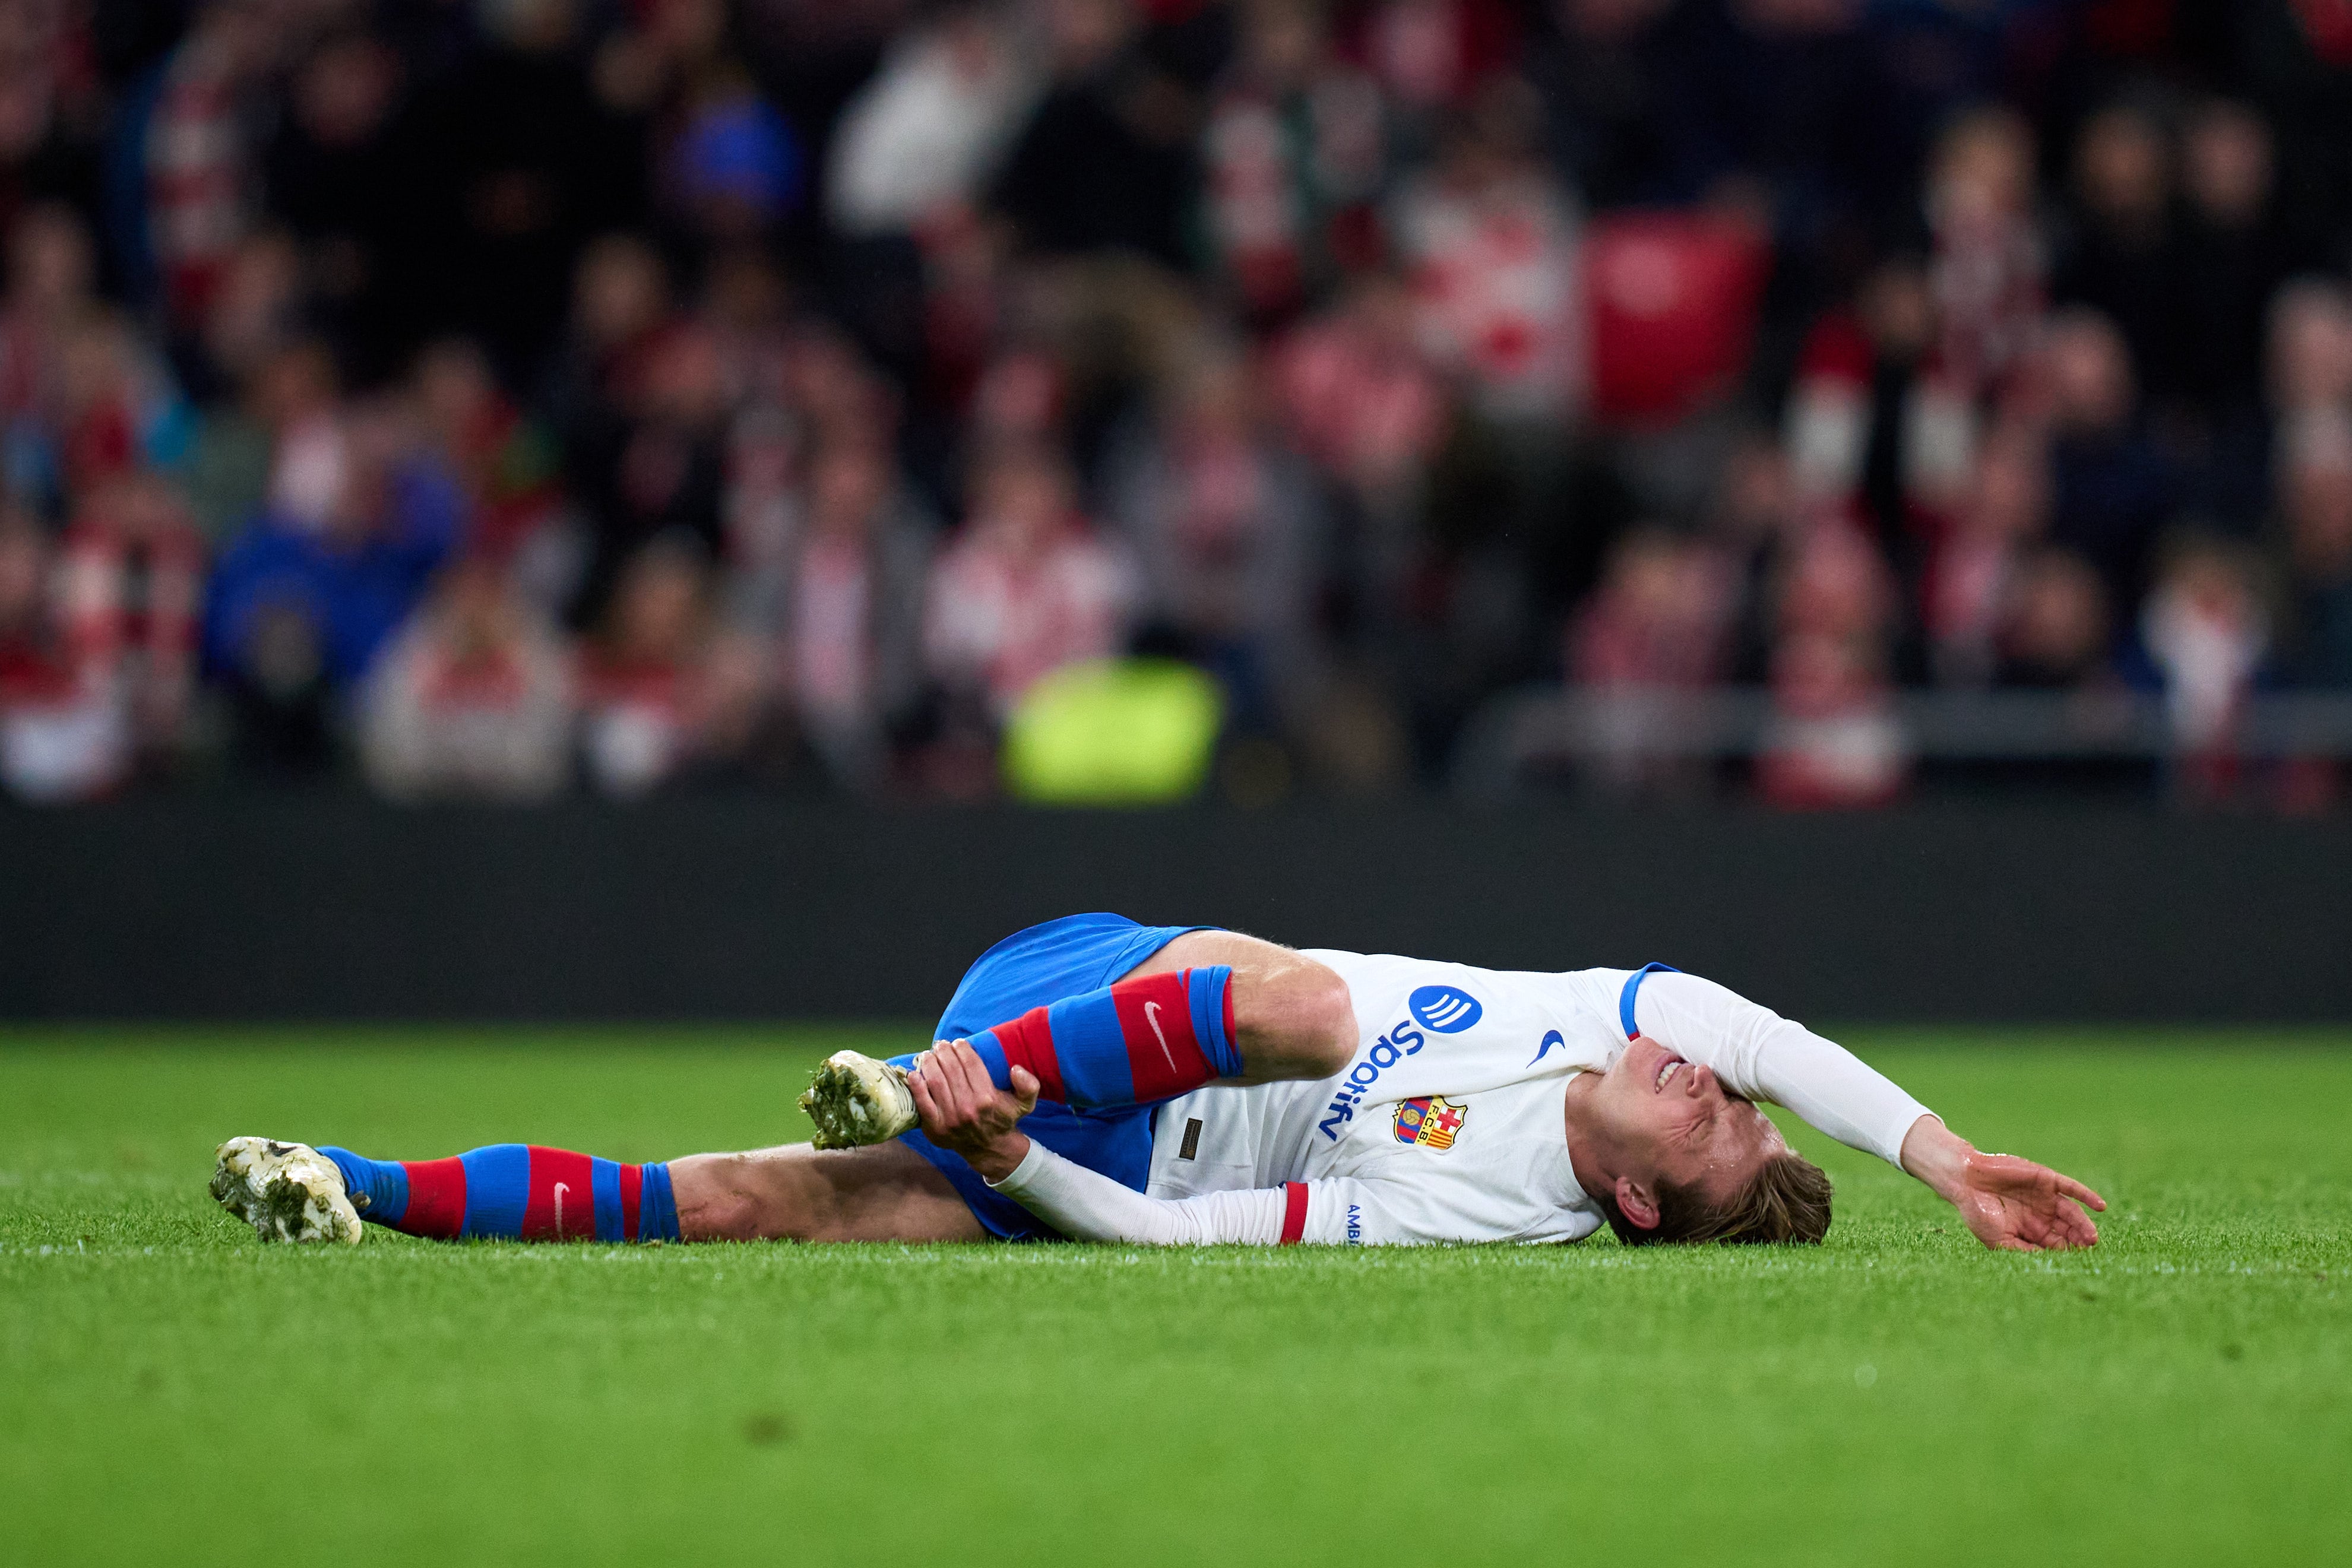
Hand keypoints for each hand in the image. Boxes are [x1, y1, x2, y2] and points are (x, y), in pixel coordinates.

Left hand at [906, 1038, 1038, 1181]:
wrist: (988, 1148)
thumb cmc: (1003, 1119)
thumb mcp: (1025, 1103)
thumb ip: (1029, 1085)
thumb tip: (1015, 1069)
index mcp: (988, 1098)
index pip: (971, 1064)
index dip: (962, 1049)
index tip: (958, 1043)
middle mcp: (968, 1108)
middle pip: (951, 1069)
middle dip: (944, 1051)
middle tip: (941, 1045)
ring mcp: (950, 1119)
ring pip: (935, 1081)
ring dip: (929, 1063)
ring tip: (929, 1055)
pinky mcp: (935, 1128)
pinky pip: (922, 1102)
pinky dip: (916, 1086)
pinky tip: (914, 1073)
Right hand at [1944, 1150, 2106, 1250]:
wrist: (1965, 1180)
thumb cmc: (1978, 1212)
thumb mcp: (1999, 1239)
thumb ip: (2023, 1251)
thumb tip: (2048, 1263)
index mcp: (2031, 1231)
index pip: (2057, 1245)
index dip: (2068, 1253)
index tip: (2078, 1263)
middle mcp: (2042, 1214)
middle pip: (2069, 1231)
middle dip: (2080, 1241)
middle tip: (2088, 1249)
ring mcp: (2045, 1197)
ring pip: (2072, 1213)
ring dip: (2084, 1225)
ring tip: (2092, 1237)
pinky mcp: (2046, 1179)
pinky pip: (2071, 1188)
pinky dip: (2087, 1196)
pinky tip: (2100, 1207)